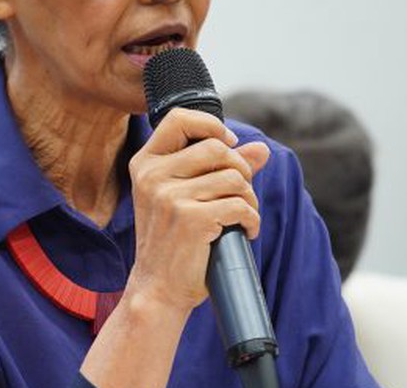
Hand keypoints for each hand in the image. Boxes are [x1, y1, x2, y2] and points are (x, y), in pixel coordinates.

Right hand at [124, 108, 270, 314]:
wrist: (157, 289)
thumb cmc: (172, 242)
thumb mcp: (185, 198)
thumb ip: (220, 169)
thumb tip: (261, 149)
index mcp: (145, 164)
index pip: (179, 119)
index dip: (212, 125)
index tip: (228, 144)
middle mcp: (153, 176)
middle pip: (218, 148)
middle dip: (241, 170)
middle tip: (241, 194)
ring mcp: (170, 197)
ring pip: (234, 178)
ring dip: (249, 198)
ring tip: (242, 216)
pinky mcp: (191, 219)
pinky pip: (240, 206)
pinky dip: (252, 220)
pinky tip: (245, 232)